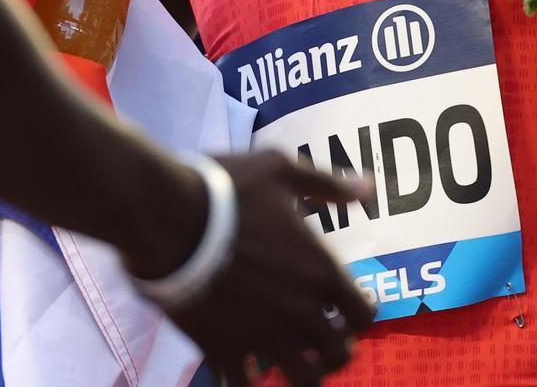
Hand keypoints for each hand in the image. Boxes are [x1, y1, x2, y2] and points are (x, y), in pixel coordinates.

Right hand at [154, 153, 374, 386]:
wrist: (168, 217)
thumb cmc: (227, 189)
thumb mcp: (281, 170)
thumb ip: (326, 185)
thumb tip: (368, 187)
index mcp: (321, 272)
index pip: (363, 315)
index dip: (358, 314)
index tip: (345, 310)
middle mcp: (301, 313)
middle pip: (339, 356)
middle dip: (334, 350)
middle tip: (320, 338)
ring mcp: (264, 337)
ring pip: (302, 381)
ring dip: (301, 372)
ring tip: (289, 359)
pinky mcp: (224, 350)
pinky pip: (244, 386)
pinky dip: (248, 381)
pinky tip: (242, 370)